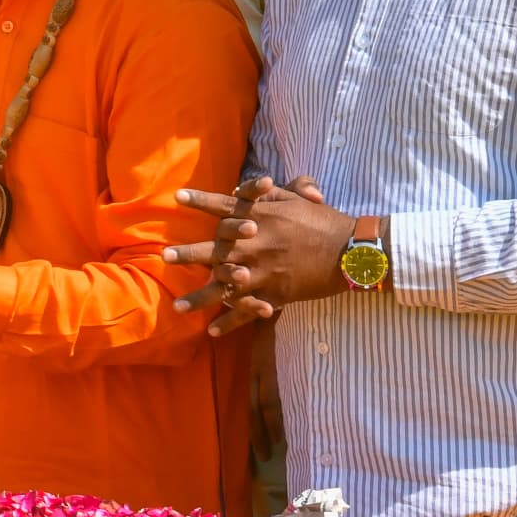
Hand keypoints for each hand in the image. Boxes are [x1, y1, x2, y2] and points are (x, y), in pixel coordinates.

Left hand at [166, 177, 349, 329]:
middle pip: (216, 249)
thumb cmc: (326, 221)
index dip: (201, 201)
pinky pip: (248, 310)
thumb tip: (255, 185)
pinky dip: (231, 322)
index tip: (178, 197)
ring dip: (200, 297)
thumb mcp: (301, 199)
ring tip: (177, 306)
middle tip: (166, 256)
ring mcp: (263, 271)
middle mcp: (256, 244)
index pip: (225, 206)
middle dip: (189, 254)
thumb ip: (274, 193)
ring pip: (225, 286)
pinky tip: (212, 331)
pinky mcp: (275, 293)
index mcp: (261, 217)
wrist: (351, 252)